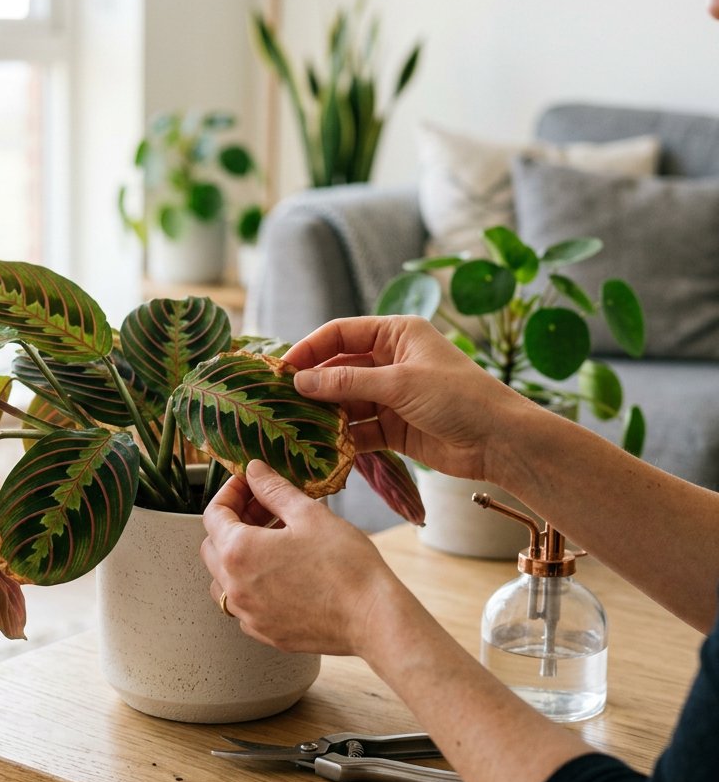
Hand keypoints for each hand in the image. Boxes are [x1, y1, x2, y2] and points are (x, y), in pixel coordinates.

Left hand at [201, 460, 394, 655]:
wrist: (373, 618)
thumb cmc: (346, 566)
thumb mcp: (309, 514)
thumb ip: (274, 489)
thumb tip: (254, 471)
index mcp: (238, 552)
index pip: (214, 514)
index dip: (230, 492)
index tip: (249, 483)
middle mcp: (235, 588)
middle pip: (212, 546)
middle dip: (233, 521)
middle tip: (264, 507)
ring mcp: (249, 615)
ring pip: (224, 579)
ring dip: (238, 556)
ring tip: (273, 540)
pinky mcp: (266, 632)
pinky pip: (244, 605)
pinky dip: (252, 585)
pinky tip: (281, 572)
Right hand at [284, 315, 527, 481]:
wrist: (499, 442)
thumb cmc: (459, 397)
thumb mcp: (400, 383)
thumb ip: (348, 382)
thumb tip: (301, 381)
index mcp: (397, 334)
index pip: (341, 333)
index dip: (310, 348)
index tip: (282, 368)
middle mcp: (391, 361)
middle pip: (339, 369)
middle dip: (313, 385)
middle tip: (281, 402)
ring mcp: (391, 396)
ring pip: (346, 401)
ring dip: (325, 414)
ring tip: (297, 427)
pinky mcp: (393, 428)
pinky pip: (358, 429)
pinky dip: (342, 438)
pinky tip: (323, 447)